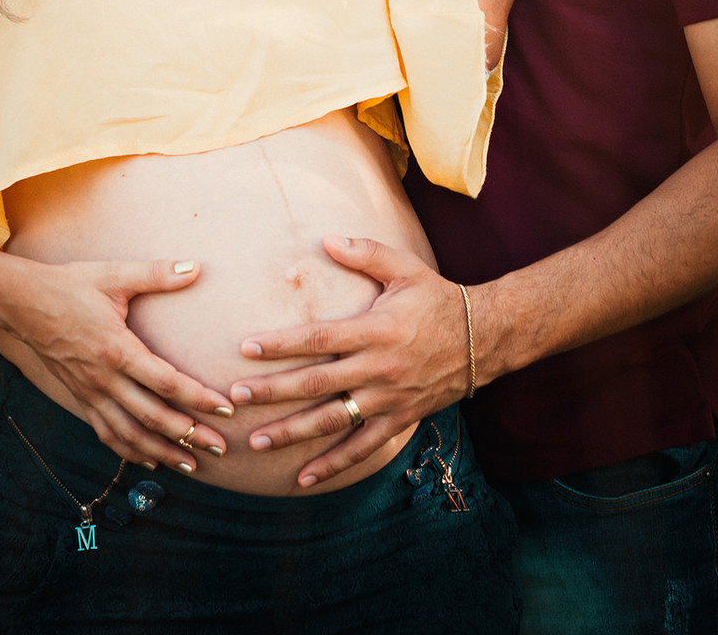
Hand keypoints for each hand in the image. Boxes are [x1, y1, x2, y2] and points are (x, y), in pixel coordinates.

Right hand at [0, 254, 233, 472]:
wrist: (23, 304)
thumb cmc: (72, 286)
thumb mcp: (114, 276)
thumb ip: (156, 274)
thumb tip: (196, 267)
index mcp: (117, 349)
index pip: (166, 383)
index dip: (198, 399)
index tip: (226, 409)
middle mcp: (103, 380)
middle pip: (152, 418)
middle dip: (190, 436)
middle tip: (221, 449)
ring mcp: (89, 394)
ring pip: (131, 435)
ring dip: (164, 453)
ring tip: (193, 465)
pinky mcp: (80, 399)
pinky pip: (107, 434)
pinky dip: (131, 451)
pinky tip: (151, 460)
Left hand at [227, 235, 471, 487]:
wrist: (482, 339)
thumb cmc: (436, 298)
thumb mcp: (405, 268)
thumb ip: (366, 253)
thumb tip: (326, 239)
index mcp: (375, 330)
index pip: (319, 339)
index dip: (281, 345)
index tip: (246, 348)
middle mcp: (378, 369)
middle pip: (316, 384)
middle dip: (273, 392)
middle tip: (235, 396)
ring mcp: (387, 399)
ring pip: (333, 421)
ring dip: (293, 433)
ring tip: (257, 441)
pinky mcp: (398, 420)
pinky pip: (362, 448)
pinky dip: (333, 465)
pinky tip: (303, 477)